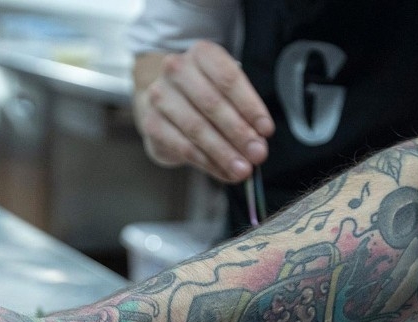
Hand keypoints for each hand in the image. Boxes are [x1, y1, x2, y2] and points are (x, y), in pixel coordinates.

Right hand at [133, 40, 273, 183]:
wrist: (164, 101)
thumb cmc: (203, 95)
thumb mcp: (226, 92)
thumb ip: (242, 112)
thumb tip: (257, 142)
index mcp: (202, 53)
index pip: (229, 79)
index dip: (250, 106)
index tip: (266, 130)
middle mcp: (177, 69)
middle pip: (213, 104)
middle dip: (239, 133)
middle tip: (258, 154)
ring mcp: (160, 96)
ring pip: (197, 128)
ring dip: (223, 152)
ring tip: (242, 169)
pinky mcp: (152, 123)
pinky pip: (183, 146)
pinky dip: (207, 162)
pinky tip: (223, 172)